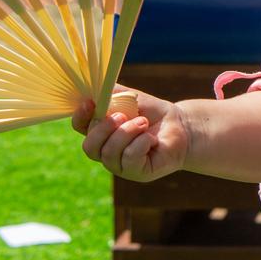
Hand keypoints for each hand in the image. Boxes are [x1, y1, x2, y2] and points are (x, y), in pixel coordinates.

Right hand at [71, 86, 188, 181]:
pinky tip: (151, 139)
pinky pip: (129, 159)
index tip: (90, 103)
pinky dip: (141, 143)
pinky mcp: (136, 172)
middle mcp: (106, 151)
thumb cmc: (152, 113)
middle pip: (89, 146)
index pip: (80, 127)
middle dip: (104, 128)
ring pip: (109, 153)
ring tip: (143, 123)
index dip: (81, 116)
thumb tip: (92, 87)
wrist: (180, 125)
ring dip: (127, 132)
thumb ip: (109, 92)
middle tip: (123, 116)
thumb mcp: (129, 97)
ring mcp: (120, 165)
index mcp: (101, 131)